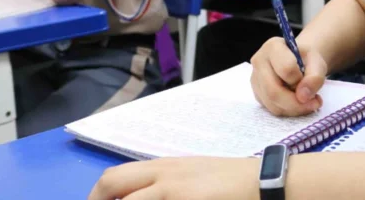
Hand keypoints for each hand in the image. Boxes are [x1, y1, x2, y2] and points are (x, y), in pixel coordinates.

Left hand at [88, 157, 257, 199]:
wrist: (265, 183)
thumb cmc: (233, 184)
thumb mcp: (194, 177)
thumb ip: (167, 185)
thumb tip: (139, 195)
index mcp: (164, 167)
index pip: (115, 178)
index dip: (98, 197)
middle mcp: (163, 175)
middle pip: (111, 182)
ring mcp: (174, 189)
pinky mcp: (187, 199)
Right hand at [250, 37, 327, 116]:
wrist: (297, 62)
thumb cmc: (306, 60)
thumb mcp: (317, 63)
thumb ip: (315, 77)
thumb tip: (303, 97)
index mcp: (273, 47)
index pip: (286, 69)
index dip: (301, 80)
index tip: (310, 81)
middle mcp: (259, 61)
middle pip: (273, 91)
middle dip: (297, 103)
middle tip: (314, 103)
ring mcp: (255, 79)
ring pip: (272, 103)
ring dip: (294, 109)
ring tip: (308, 102)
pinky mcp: (257, 93)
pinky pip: (271, 108)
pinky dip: (287, 110)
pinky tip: (297, 103)